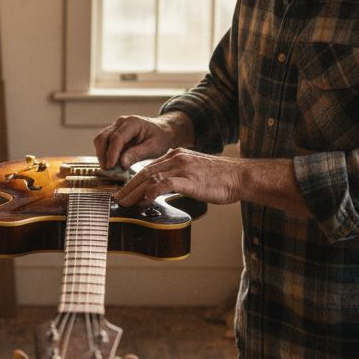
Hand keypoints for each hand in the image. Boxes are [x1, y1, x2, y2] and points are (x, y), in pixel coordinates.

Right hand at [93, 112, 191, 170]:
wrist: (164, 130)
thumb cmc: (161, 138)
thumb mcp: (153, 148)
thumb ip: (137, 155)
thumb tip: (121, 164)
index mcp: (133, 123)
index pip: (116, 138)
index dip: (111, 154)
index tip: (110, 168)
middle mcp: (121, 122)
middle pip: (103, 137)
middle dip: (103, 155)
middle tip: (108, 171)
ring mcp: (116, 126)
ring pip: (100, 140)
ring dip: (102, 155)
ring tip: (110, 169)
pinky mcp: (114, 132)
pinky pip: (104, 142)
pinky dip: (105, 153)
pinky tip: (112, 163)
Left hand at [114, 148, 245, 206]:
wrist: (240, 177)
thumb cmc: (221, 179)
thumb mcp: (195, 173)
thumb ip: (179, 177)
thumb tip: (165, 189)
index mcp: (177, 155)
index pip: (148, 167)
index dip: (133, 181)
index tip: (124, 192)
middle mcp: (177, 158)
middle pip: (145, 172)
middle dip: (129, 187)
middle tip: (118, 199)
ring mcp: (183, 168)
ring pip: (151, 177)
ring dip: (135, 191)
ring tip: (125, 203)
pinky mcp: (190, 179)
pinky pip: (166, 183)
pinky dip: (152, 190)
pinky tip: (145, 199)